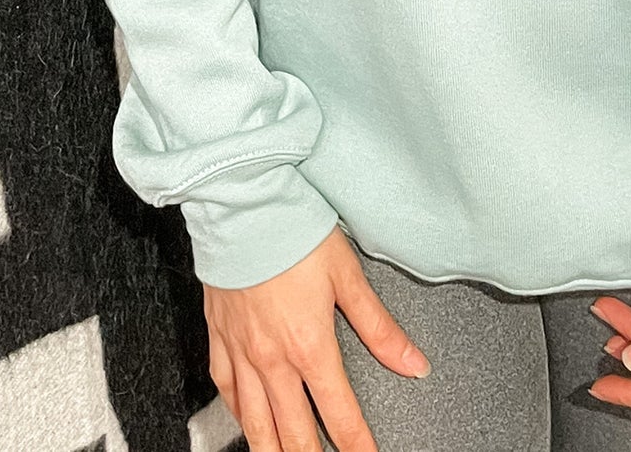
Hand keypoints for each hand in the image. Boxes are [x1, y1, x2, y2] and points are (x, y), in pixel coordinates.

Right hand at [204, 225, 430, 451]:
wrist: (240, 203)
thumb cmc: (292, 228)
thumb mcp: (347, 274)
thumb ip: (380, 328)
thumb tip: (413, 362)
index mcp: (309, 345)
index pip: (340, 415)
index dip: (357, 447)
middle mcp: (272, 358)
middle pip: (294, 433)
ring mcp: (241, 351)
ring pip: (254, 423)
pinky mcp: (218, 335)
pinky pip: (224, 389)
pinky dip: (237, 414)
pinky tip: (245, 421)